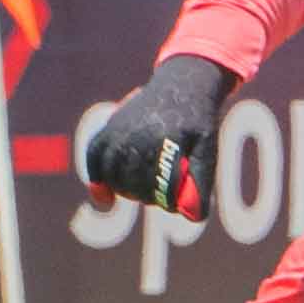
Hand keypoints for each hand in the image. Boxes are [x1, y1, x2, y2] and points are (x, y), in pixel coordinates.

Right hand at [82, 55, 235, 220]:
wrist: (183, 84)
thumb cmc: (198, 122)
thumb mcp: (208, 150)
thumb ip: (201, 183)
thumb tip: (194, 218)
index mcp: (166, 140)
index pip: (162, 187)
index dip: (169, 202)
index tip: (175, 204)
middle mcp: (138, 134)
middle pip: (135, 184)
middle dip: (148, 197)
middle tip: (161, 197)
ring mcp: (120, 129)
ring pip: (113, 175)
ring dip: (125, 191)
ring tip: (143, 192)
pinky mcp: (109, 127)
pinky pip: (95, 157)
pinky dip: (97, 178)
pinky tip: (104, 198)